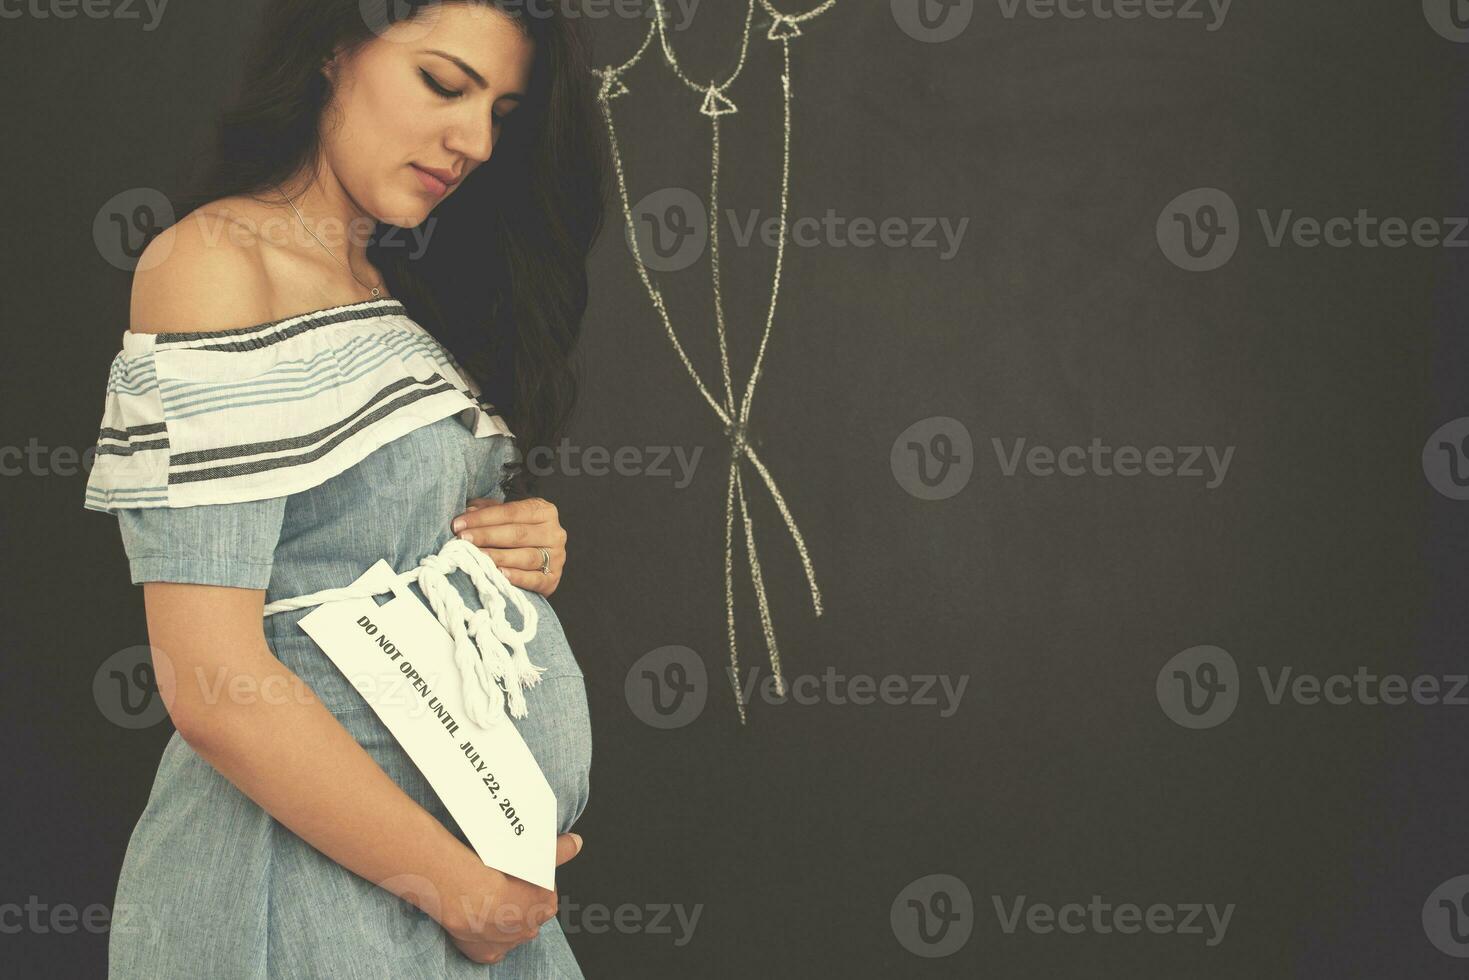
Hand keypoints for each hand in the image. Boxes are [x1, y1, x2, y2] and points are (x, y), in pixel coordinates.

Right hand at [440, 832, 584, 964]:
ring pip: (509, 930)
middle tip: (502, 886)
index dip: (532, 883)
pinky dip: (486, 937)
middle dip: (517, 902)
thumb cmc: (499, 876)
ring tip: (487, 900)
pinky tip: (480, 921)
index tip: (521, 874)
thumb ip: (558, 851)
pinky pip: (491, 947)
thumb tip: (576, 843)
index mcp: (545, 907)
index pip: (545, 894)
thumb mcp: (535, 857)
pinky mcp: (488, 953)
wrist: (468, 896)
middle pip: (527, 913)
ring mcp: (509, 943)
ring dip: (501, 918)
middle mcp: (530, 929)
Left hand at [450, 496, 566, 596]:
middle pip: (518, 533)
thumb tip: (468, 512)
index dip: (483, 517)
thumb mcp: (505, 516)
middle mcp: (554, 533)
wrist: (538, 559)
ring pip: (526, 556)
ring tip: (476, 556)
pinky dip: (517, 577)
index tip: (459, 524)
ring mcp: (556, 557)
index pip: (511, 512)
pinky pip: (535, 579)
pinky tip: (499, 574)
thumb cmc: (517, 534)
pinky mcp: (553, 579)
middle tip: (462, 539)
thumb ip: (488, 511)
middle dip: (486, 536)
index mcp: (544, 511)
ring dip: (498, 557)